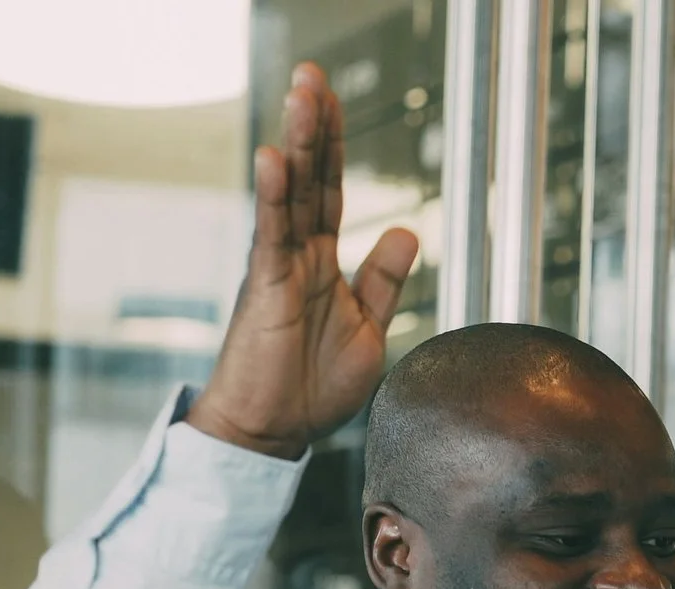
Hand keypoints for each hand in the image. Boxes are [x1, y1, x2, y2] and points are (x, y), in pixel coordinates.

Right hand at [186, 63, 419, 460]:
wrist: (276, 430)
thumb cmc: (313, 385)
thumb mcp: (368, 327)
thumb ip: (384, 279)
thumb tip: (408, 230)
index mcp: (323, 261)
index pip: (332, 190)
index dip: (336, 145)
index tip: (334, 97)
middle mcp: (299, 254)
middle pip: (312, 177)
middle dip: (316, 125)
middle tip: (313, 73)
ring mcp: (280, 267)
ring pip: (292, 193)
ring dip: (300, 142)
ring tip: (303, 92)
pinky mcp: (266, 288)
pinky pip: (271, 233)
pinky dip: (274, 195)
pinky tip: (275, 157)